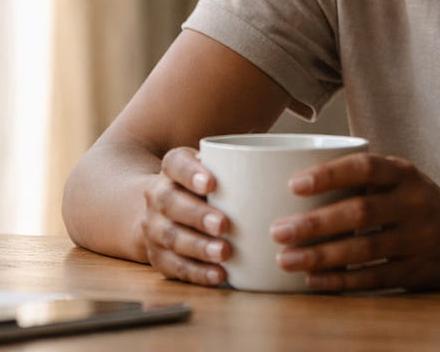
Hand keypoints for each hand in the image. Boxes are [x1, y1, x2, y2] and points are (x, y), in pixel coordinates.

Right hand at [139, 146, 231, 286]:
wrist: (165, 211)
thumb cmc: (205, 188)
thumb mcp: (215, 170)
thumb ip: (238, 166)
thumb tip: (285, 167)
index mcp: (172, 169)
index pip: (176, 164)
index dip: (190, 173)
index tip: (211, 183)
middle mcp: (157, 195)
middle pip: (170, 203)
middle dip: (196, 215)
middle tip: (223, 224)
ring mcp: (154, 227)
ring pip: (170, 237)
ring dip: (198, 247)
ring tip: (223, 253)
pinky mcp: (158, 256)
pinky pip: (174, 266)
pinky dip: (197, 272)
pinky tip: (218, 274)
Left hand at [269, 153, 439, 290]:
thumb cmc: (422, 203)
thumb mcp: (403, 179)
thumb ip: (364, 178)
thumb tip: (292, 179)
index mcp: (405, 174)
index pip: (366, 168)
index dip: (329, 175)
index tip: (293, 184)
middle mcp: (415, 203)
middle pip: (360, 212)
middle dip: (315, 224)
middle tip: (278, 230)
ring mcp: (419, 239)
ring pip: (365, 249)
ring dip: (322, 256)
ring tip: (286, 259)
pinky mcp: (419, 271)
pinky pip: (375, 277)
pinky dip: (342, 281)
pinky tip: (314, 280)